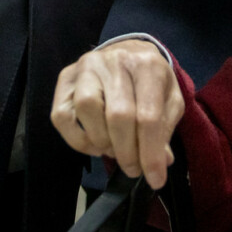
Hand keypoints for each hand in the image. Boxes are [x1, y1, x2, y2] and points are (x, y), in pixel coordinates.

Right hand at [51, 39, 184, 188]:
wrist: (128, 51)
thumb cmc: (151, 80)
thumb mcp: (169, 100)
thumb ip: (165, 129)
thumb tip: (161, 162)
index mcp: (147, 65)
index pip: (148, 116)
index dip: (151, 154)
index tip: (156, 180)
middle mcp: (115, 60)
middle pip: (118, 115)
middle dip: (127, 152)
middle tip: (133, 169)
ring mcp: (86, 67)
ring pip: (86, 108)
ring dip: (102, 142)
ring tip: (114, 150)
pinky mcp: (66, 78)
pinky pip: (62, 115)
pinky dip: (77, 139)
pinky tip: (94, 144)